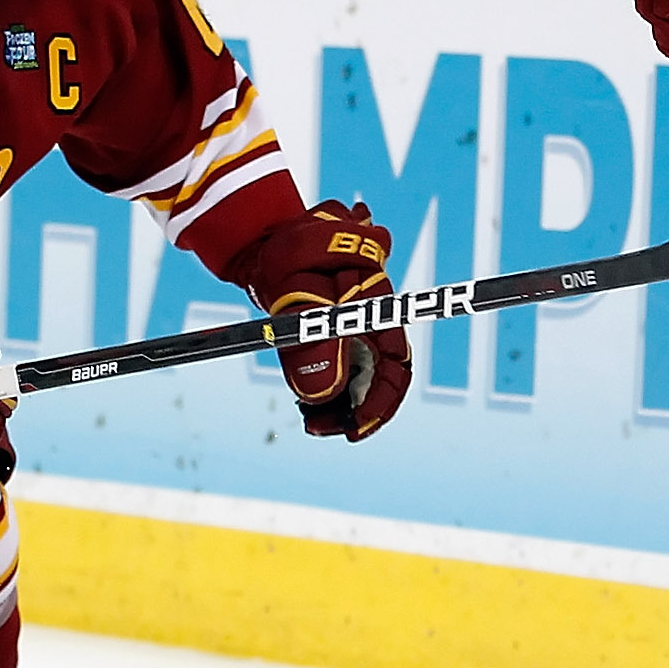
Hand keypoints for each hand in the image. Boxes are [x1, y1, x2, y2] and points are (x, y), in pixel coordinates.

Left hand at [236, 202, 414, 440]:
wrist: (271, 239)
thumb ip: (312, 339)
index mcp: (376, 309)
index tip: (353, 428)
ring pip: (360, 380)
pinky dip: (327, 393)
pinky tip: (305, 403)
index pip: (397, 366)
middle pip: (381, 380)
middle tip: (317, 426)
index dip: (381, 402)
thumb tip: (321, 394)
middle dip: (357, 412)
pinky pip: (342, 374)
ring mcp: (356, 331)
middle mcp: (373, 324)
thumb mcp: (295, 291)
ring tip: (309, 419)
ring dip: (339, 405)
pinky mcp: (338, 337)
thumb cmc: (289, 253)